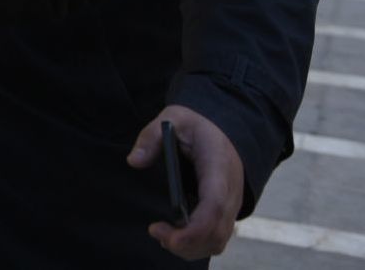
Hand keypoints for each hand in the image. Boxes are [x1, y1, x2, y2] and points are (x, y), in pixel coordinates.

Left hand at [127, 105, 243, 258]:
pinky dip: (196, 244)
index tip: (167, 235)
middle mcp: (231, 192)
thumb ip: (151, 136)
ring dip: (191, 247)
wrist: (226, 129)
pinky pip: (216, 237)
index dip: (194, 229)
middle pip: (216, 233)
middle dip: (186, 244)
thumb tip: (134, 161)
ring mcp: (231, 205)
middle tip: (155, 232)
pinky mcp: (225, 212)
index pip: (214, 207)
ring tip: (162, 234)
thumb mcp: (174, 118)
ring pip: (218, 240)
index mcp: (219, 168)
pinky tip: (174, 234)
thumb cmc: (197, 126)